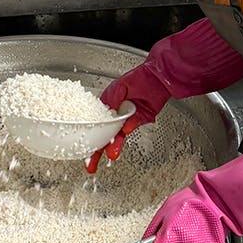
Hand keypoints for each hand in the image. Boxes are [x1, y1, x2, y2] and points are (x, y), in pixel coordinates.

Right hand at [85, 19, 242, 173]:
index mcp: (105, 107)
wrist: (158, 78)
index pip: (94, 126)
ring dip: (113, 146)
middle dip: (98, 151)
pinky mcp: (140, 121)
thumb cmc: (137, 79)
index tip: (84, 153)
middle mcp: (115, 116)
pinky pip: (132, 127)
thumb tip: (108, 118)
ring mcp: (127, 120)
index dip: (89, 139)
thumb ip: (111, 102)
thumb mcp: (118, 88)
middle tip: (92, 164)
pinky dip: (128, 129)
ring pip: (117, 136)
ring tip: (111, 154)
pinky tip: (126, 130)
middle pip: (104, 136)